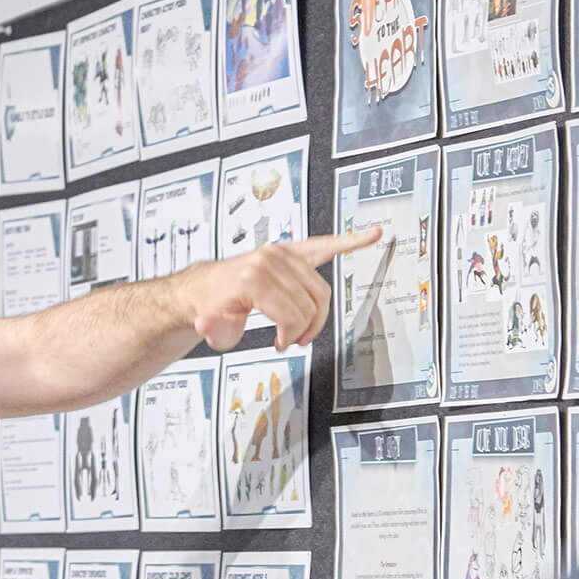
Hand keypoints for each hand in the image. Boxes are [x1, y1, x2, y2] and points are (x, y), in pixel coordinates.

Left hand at [179, 227, 379, 350]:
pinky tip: (373, 235)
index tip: (282, 344)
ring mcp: (281, 253)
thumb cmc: (211, 305)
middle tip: (292, 339)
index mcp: (253, 278)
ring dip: (318, 313)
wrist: (206, 287)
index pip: (292, 313)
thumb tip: (210, 327)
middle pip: (311, 303)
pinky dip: (351, 240)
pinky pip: (326, 245)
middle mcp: (270, 261)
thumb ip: (215, 331)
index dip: (290, 334)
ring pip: (321, 289)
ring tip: (302, 327)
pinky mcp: (290, 249)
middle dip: (305, 327)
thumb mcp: (210, 324)